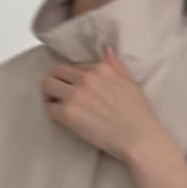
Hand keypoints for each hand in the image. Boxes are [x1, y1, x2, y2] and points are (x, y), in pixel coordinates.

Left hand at [42, 46, 167, 161]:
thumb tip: (106, 50)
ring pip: (47, 86)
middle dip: (56, 82)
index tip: (76, 89)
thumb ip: (116, 65)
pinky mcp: (69, 113)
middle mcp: (86, 78)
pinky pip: (49, 108)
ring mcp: (75, 95)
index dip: (74, 78)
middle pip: (56, 71)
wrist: (138, 138)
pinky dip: (52, 113)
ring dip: (49, 95)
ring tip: (56, 105)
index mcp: (101, 68)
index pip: (76, 67)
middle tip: (58, 95)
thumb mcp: (130, 82)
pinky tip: (60, 119)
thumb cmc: (138, 114)